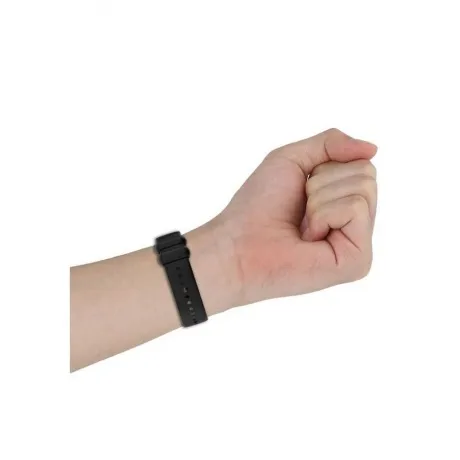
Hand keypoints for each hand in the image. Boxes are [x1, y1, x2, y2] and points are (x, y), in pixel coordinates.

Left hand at [203, 128, 377, 306]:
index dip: (326, 166)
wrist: (238, 245)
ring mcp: (358, 244)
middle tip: (300, 210)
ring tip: (302, 227)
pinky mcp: (358, 261)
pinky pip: (356, 209)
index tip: (301, 190)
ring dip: (319, 200)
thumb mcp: (293, 159)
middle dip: (323, 181)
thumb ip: (331, 143)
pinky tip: (309, 239)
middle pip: (367, 173)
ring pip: (363, 189)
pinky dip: (324, 214)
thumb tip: (374, 148)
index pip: (362, 163)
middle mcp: (354, 224)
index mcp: (342, 202)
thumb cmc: (258, 206)